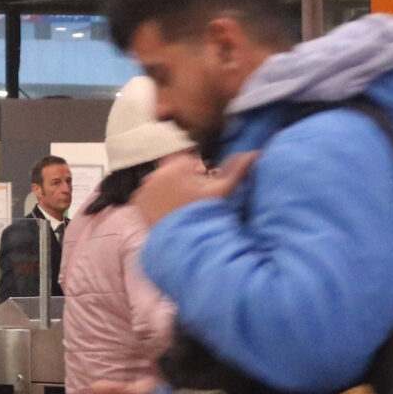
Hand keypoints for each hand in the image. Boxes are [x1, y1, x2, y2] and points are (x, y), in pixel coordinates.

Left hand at [132, 150, 247, 226]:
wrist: (184, 240)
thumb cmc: (205, 213)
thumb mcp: (223, 191)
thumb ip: (238, 170)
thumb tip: (254, 153)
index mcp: (176, 166)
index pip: (188, 159)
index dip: (197, 171)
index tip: (202, 184)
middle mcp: (156, 172)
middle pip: (172, 169)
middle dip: (182, 178)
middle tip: (192, 197)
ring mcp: (144, 187)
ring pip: (160, 180)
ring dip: (168, 187)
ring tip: (181, 205)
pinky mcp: (138, 201)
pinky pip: (148, 193)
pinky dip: (156, 198)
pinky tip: (168, 210)